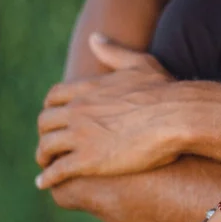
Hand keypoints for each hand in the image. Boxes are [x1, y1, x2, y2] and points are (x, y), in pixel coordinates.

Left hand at [35, 34, 220, 188]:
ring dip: (42, 157)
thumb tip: (94, 37)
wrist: (178, 116)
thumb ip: (114, 52)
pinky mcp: (88, 160)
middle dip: (44, 133)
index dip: (51, 109)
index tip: (55, 119)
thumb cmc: (165, 91)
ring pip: (46, 147)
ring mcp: (81, 136)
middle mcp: (77, 111)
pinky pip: (58, 171)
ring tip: (45, 167)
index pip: (54, 97)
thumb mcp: (139, 64)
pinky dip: (47, 178)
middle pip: (45, 122)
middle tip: (49, 144)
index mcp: (87, 89)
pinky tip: (45, 184)